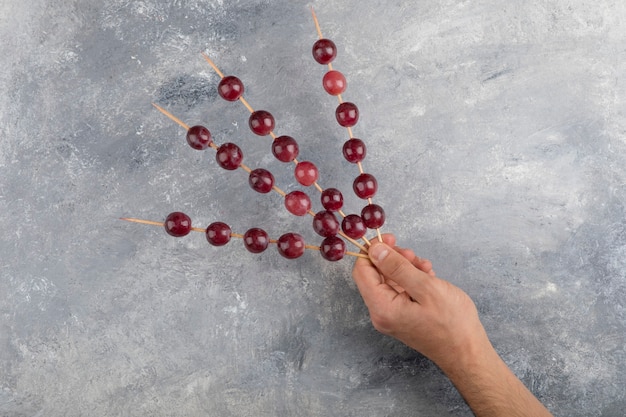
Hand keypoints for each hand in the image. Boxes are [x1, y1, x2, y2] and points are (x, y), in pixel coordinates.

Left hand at [352, 234, 490, 372]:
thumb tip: (374, 250)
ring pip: (389, 280)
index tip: (390, 238)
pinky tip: (428, 277)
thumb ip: (397, 267)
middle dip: (393, 259)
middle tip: (413, 255)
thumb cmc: (452, 323)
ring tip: (426, 268)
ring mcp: (391, 316)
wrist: (467, 353)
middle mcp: (381, 313)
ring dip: (406, 268)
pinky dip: (412, 279)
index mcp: (382, 307)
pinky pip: (400, 290)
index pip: (362, 271)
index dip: (373, 251)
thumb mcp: (426, 288)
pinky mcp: (402, 316)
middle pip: (375, 274)